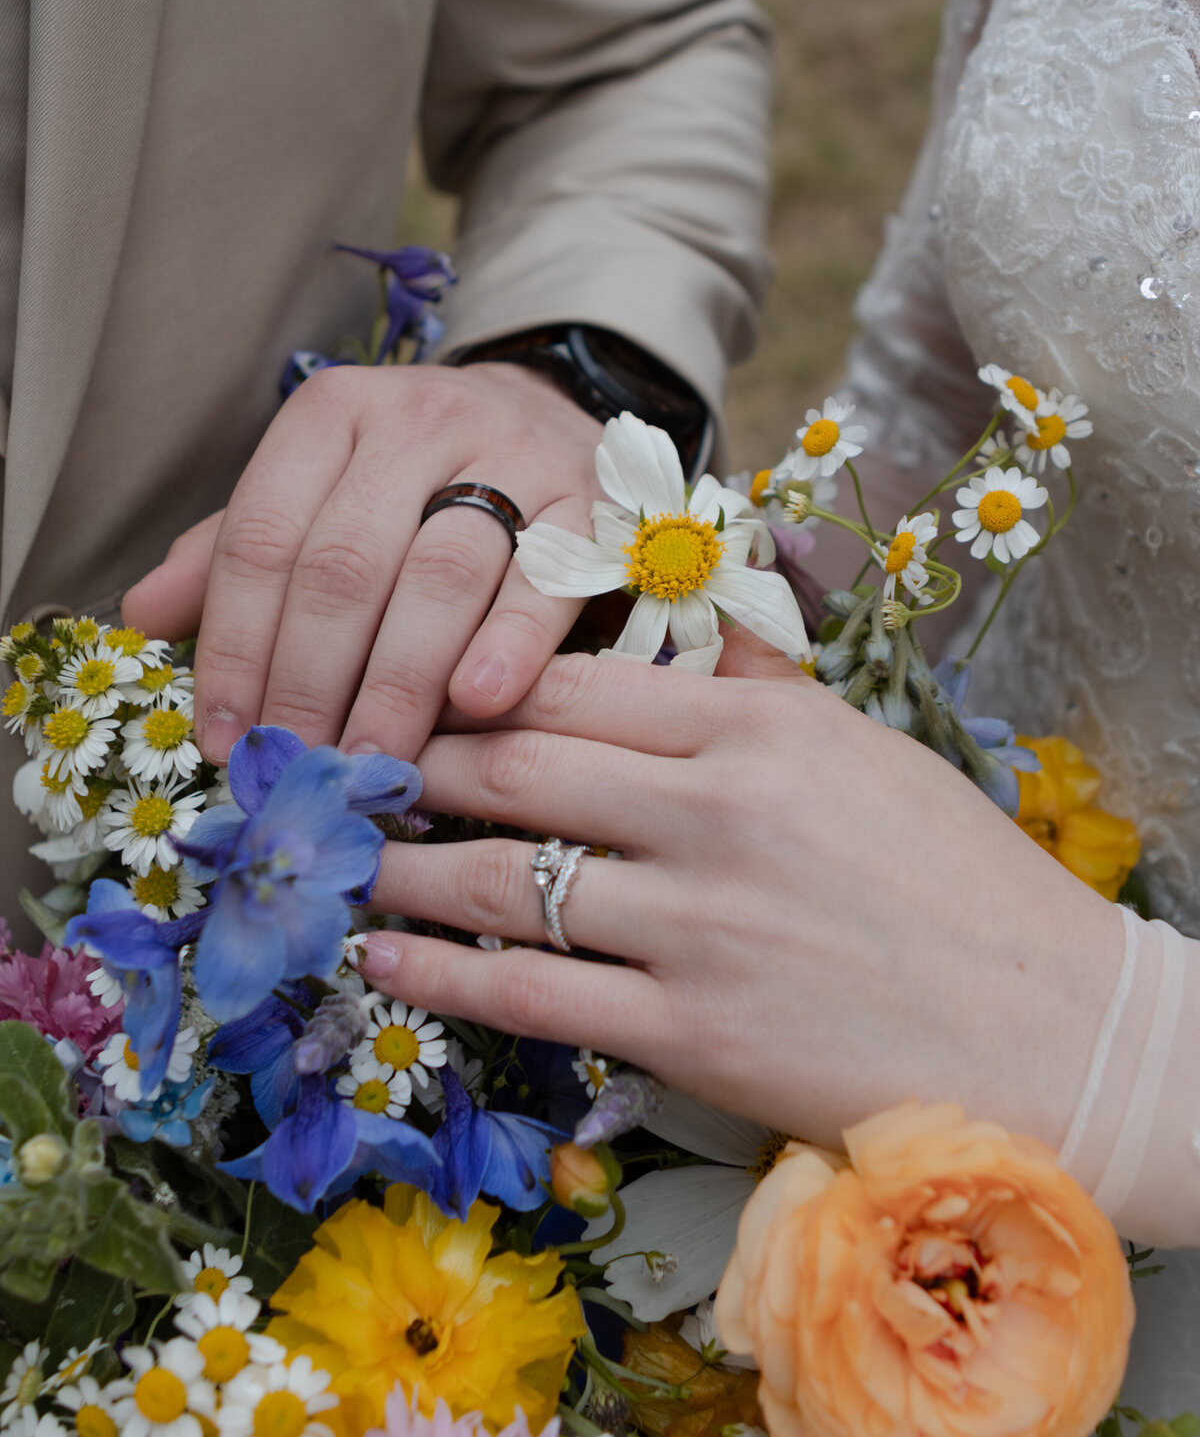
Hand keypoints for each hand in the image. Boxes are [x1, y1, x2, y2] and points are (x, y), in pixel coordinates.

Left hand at [122, 363, 602, 763]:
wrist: (548, 415)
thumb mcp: (318, 490)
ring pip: (441, 573)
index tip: (224, 735)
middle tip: (298, 765)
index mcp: (333, 414)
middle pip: (346, 561)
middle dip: (310, 676)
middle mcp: (419, 420)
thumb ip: (233, 553)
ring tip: (373, 759)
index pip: (263, 534)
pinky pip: (544, 579)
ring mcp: (513, 455)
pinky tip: (478, 702)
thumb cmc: (415, 479)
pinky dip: (510, 644)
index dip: (234, 644)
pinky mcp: (589, 502)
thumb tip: (142, 616)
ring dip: (399, 680)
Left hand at [357, 639, 1123, 1149]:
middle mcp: (715, 812)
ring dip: (405, 870)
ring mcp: (697, 924)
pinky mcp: (691, 1031)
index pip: (574, 687)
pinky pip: (529, 995)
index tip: (417, 695)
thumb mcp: (865, 749)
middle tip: (353, 768)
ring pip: (503, 881)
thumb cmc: (956, 881)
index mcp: (757, 729)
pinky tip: (385, 964)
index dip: (473, 688)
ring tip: (350, 864)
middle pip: (518, 767)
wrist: (1049, 1029)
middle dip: (417, 763)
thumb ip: (761, 688)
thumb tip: (689, 624)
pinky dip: (440, 978)